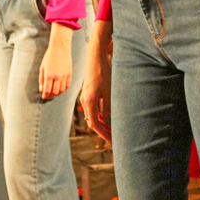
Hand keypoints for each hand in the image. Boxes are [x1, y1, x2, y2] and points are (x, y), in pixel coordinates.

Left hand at [39, 39, 71, 100]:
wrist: (60, 48)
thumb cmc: (49, 57)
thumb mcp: (42, 67)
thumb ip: (41, 79)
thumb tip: (41, 89)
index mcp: (49, 75)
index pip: (47, 90)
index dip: (45, 95)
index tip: (43, 97)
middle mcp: (57, 76)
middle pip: (55, 92)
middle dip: (51, 96)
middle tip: (48, 97)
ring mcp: (65, 76)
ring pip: (62, 90)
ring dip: (57, 94)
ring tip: (54, 94)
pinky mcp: (70, 74)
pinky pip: (68, 85)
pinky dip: (64, 89)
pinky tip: (60, 89)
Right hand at [81, 21, 112, 139]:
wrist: (95, 58)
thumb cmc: (103, 73)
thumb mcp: (109, 92)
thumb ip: (108, 109)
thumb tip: (108, 123)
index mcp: (89, 102)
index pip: (95, 125)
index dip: (104, 135)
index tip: (112, 141)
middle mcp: (85, 101)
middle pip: (93, 123)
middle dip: (104, 132)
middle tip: (115, 139)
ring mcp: (85, 97)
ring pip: (92, 117)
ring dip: (102, 124)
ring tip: (113, 130)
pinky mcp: (87, 94)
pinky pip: (93, 110)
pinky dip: (99, 116)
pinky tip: (108, 118)